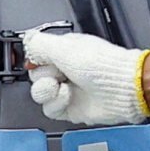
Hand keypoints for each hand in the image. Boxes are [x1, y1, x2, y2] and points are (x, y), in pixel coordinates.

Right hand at [22, 24, 149, 126]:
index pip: (36, 56)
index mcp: (64, 51)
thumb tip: (27, 40)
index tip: (37, 62)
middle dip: (43, 76)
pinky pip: (49, 109)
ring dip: (48, 91)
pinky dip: (56, 104)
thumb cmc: (102, 66)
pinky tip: (68, 97)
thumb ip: (41, 44)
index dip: (34, 60)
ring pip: (39, 94)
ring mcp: (67, 90)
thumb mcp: (66, 48)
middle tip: (57, 73)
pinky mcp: (69, 108)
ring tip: (63, 86)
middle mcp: (65, 70)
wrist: (122, 89)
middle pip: (35, 76)